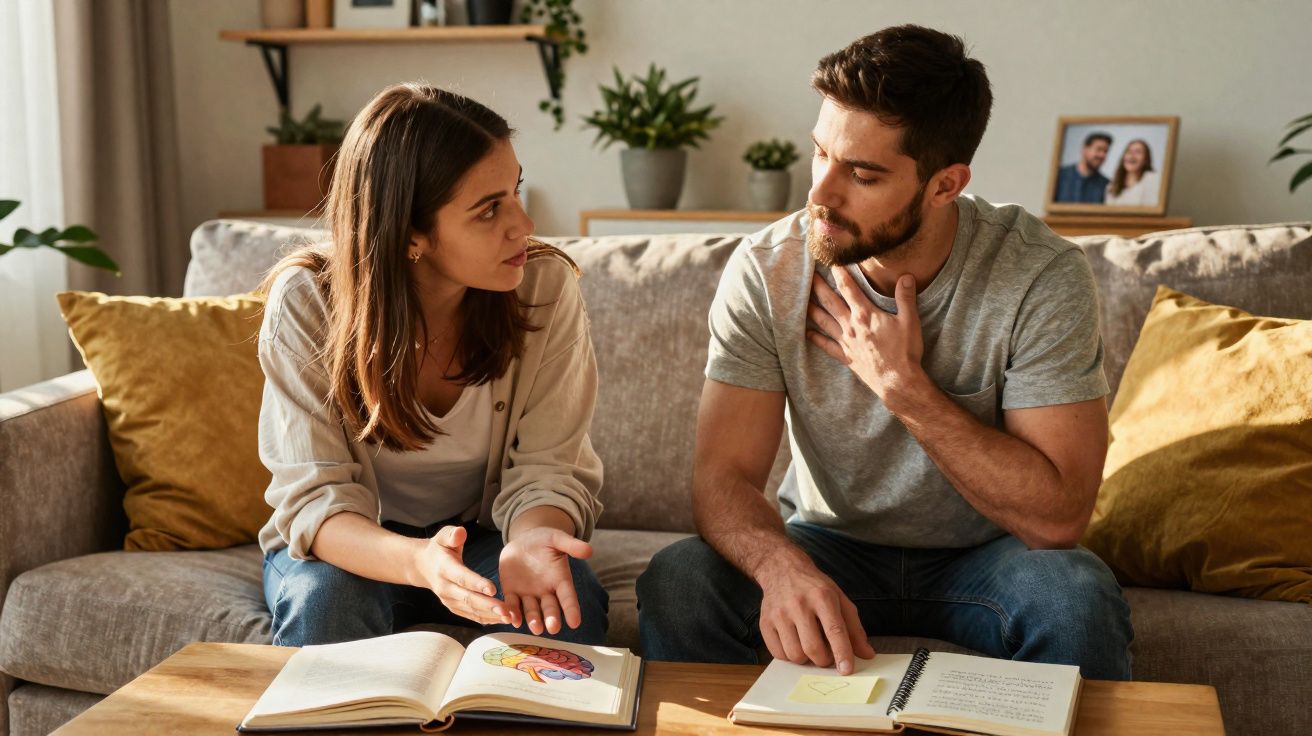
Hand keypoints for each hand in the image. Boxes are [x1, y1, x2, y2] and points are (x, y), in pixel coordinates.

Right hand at [417, 525, 510, 625]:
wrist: (423, 566)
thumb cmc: (439, 548)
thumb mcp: (442, 536)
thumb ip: (452, 534)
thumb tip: (460, 532)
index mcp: (444, 568)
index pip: (462, 577)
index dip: (477, 584)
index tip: (493, 589)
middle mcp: (445, 587)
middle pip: (468, 598)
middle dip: (488, 606)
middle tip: (507, 611)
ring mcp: (448, 600)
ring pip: (471, 610)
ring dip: (490, 615)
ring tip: (510, 617)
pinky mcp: (453, 607)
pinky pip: (470, 615)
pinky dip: (485, 619)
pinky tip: (501, 620)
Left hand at [499, 526, 592, 634]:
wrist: (523, 541)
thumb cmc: (545, 539)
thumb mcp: (557, 539)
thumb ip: (571, 545)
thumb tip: (589, 550)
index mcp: (560, 579)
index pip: (568, 597)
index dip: (571, 610)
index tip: (575, 623)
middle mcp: (546, 591)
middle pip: (550, 608)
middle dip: (552, 618)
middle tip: (553, 628)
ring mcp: (528, 593)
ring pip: (531, 610)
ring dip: (533, 620)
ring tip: (536, 628)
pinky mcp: (511, 592)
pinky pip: (512, 604)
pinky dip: (512, 613)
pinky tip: (513, 621)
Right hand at [757, 551, 874, 674]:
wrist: (782, 569)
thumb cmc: (814, 587)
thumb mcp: (839, 599)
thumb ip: (854, 628)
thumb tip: (867, 654)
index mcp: (822, 597)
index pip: (835, 630)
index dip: (842, 653)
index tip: (847, 669)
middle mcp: (799, 604)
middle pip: (813, 648)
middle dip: (824, 660)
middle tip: (826, 654)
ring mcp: (779, 614)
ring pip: (795, 655)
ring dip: (805, 658)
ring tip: (808, 645)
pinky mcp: (765, 622)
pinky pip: (778, 654)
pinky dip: (789, 655)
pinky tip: (794, 642)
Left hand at [807, 270, 925, 406]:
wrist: (897, 382)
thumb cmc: (905, 352)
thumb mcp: (910, 321)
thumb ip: (905, 297)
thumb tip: (906, 276)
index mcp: (865, 314)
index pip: (849, 288)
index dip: (839, 273)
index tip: (831, 261)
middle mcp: (851, 326)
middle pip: (830, 302)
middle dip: (818, 287)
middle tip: (806, 275)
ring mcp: (846, 342)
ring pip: (824, 321)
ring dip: (811, 309)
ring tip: (800, 300)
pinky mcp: (846, 356)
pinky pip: (826, 345)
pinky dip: (816, 338)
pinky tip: (807, 333)